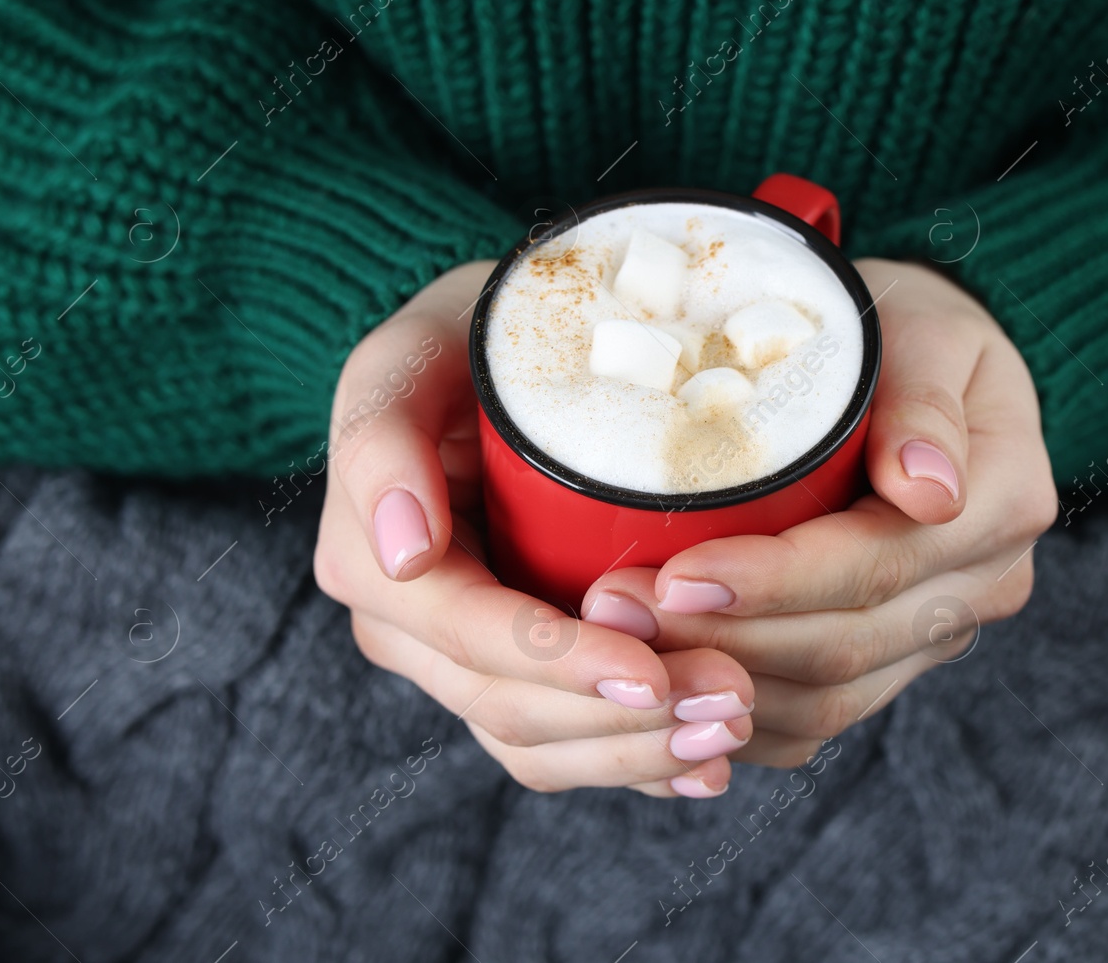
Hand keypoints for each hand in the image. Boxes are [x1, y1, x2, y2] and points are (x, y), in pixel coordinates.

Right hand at [314, 261, 753, 796]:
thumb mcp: (410, 355)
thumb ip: (382, 437)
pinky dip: (634, 765)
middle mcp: (409, 627)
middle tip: (733, 703)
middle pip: (512, 710)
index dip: (560, 666)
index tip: (654, 673)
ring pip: (541, 747)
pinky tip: (707, 767)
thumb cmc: (470, 338)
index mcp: (372, 558)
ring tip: (735, 731)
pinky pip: (567, 747)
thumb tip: (405, 555)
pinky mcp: (515, 673)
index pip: (468, 638)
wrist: (506, 350)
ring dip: (641, 754)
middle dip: (621, 724)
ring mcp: (461, 659)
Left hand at [579, 258, 1056, 765]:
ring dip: (718, 685)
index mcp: (1002, 502)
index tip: (677, 574)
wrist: (930, 359)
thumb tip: (929, 491)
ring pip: (828, 700)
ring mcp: (942, 630)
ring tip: (620, 646)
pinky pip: (818, 719)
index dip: (773, 582)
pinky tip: (668, 689)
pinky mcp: (897, 659)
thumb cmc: (910, 324)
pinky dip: (741, 716)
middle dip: (721, 640)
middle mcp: (985, 583)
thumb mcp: (925, 330)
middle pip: (845, 646)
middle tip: (613, 612)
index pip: (877, 565)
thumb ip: (924, 404)